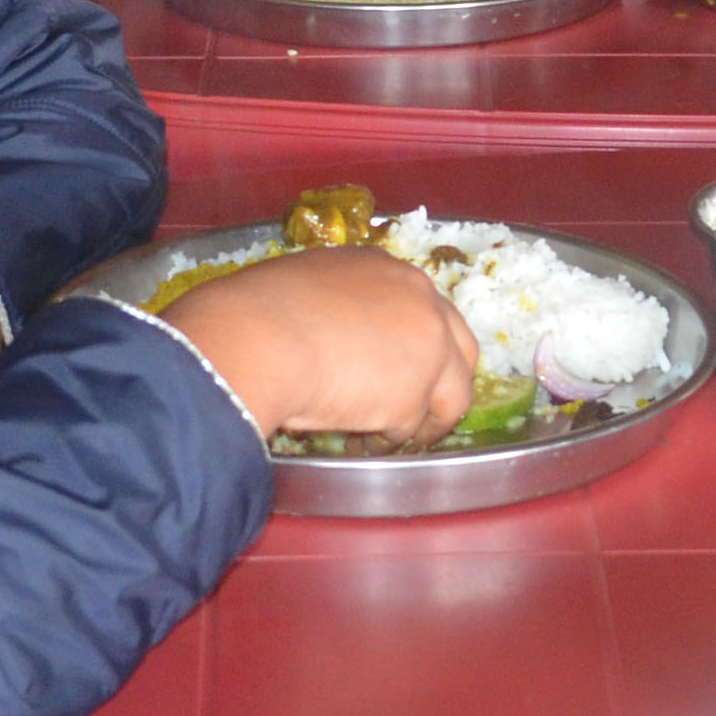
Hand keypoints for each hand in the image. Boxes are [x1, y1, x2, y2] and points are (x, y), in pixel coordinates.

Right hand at [156, 244, 485, 443]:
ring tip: (390, 439)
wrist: (257, 339)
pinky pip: (410, 427)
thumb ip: (333, 306)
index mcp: (389, 271)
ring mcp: (428, 349)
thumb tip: (320, 332)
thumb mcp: (305, 288)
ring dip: (424, 421)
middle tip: (419, 409)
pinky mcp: (416, 395)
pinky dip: (388, 440)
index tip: (397, 365)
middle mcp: (421, 302)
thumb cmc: (259, 311)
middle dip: (443, 382)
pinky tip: (363, 445)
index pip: (422, 308)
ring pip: (451, 395)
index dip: (414, 342)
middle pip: (459, 348)